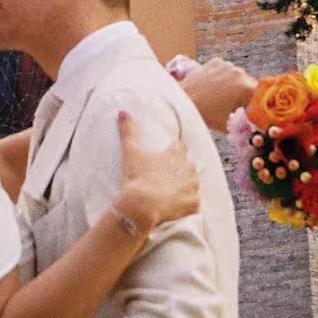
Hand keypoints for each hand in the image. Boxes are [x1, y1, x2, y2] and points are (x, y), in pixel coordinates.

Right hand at [114, 111, 199, 235]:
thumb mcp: (130, 152)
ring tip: (172, 191)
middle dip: (181, 169)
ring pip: (193, 183)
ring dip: (186, 185)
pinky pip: (194, 202)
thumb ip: (129, 131)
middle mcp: (188, 168)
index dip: (174, 150)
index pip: (180, 146)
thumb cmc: (136, 178)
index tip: (167, 155)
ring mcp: (193, 186)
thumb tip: (123, 112)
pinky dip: (187, 204)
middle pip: (189, 165)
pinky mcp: (194, 204)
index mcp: (175, 154)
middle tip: (167, 176)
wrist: (141, 206)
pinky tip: (177, 205)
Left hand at [180, 57, 256, 133]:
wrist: (181, 102)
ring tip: (223, 97)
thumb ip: (246, 124)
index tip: (252, 112)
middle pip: (251, 85)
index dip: (258, 106)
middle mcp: (239, 72)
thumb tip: (256, 127)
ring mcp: (227, 64)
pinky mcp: (216, 61)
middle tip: (237, 107)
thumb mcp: (230, 124)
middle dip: (247, 96)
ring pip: (239, 77)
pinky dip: (224, 77)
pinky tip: (215, 87)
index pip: (262, 96)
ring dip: (236, 85)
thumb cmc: (206, 115)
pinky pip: (227, 70)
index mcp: (246, 88)